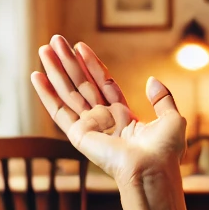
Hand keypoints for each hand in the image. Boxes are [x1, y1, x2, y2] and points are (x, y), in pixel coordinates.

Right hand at [31, 34, 186, 184]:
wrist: (152, 169)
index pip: (104, 85)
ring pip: (69, 92)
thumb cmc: (164, 152)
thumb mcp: (171, 119)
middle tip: (55, 40)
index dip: (92, 65)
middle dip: (69, 62)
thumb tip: (152, 81)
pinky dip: (46, 94)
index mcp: (124, 118)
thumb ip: (162, 99)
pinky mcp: (78, 135)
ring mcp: (89, 127)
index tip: (80, 46)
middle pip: (82, 84)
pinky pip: (59, 111)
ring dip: (55, 70)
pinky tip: (36, 76)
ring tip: (44, 49)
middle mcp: (104, 121)